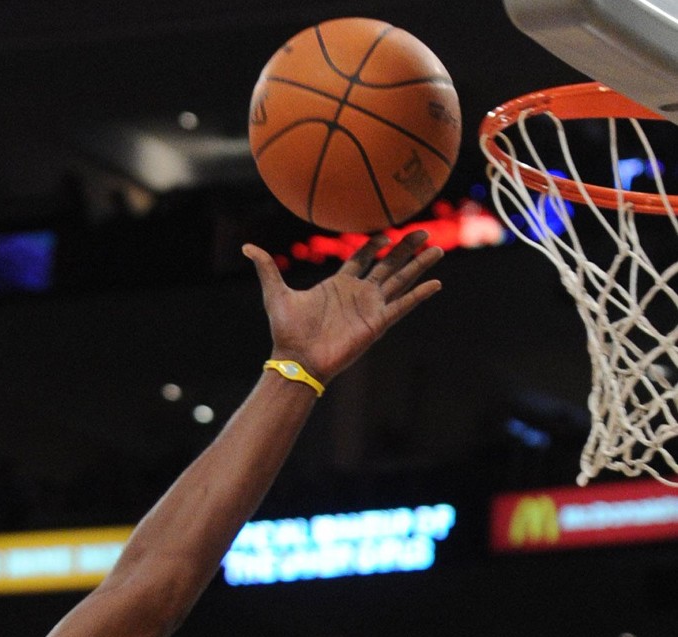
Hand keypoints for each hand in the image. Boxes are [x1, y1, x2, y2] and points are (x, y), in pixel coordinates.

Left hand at [243, 230, 443, 385]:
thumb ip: (266, 268)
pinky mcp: (377, 323)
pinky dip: (419, 295)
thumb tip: (246, 246)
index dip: (374, 244)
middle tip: (421, 230)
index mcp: (338, 284)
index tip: (386, 230)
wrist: (297, 359)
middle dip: (404, 248)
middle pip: (387, 265)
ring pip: (399, 280)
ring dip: (418, 265)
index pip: (362, 258)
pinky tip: (435, 283)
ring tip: (437, 248)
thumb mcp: (275, 293)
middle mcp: (358, 294)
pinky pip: (402, 305)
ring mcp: (369, 308)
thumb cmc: (287, 331)